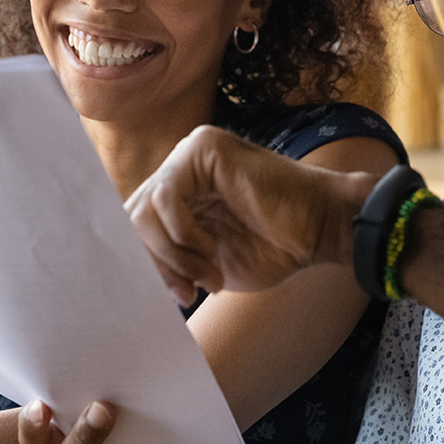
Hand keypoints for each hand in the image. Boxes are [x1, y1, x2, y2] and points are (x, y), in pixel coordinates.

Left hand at [126, 125, 376, 305]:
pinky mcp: (204, 148)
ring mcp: (191, 153)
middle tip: (187, 292)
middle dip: (156, 263)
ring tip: (208, 275)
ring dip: (174, 255)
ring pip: (144, 209)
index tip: (178, 296)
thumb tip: (123, 276)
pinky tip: (212, 251)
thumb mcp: (206, 263)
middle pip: (132, 217)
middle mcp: (181, 167)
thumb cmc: (274, 248)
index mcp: (180, 191)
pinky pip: (167, 196)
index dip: (145, 264)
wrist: (321, 232)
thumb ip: (168, 259)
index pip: (134, 225)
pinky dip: (184, 234)